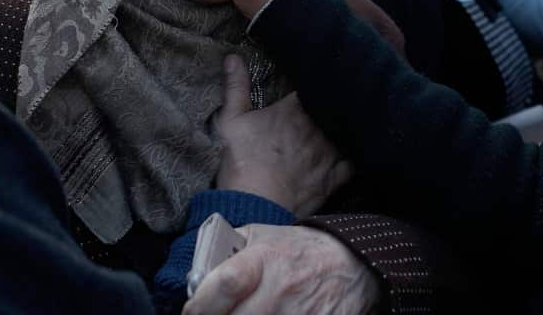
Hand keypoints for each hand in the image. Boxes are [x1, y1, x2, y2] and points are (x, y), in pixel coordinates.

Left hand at [183, 224, 380, 314]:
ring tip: (244, 313)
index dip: (200, 304)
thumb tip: (195, 279)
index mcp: (264, 259)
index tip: (192, 311)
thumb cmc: (297, 251)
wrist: (350, 263)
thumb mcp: (261, 236)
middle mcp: (281, 290)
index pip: (225, 284)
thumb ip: (226, 251)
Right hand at [215, 55, 352, 216]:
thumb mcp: (230, 121)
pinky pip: (352, 163)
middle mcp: (316, 129)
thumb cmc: (240, 161)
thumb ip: (235, 87)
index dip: (316, 82)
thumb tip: (233, 56)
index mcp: (293, 111)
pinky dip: (355, 155)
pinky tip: (356, 150)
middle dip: (332, 102)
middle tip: (334, 95)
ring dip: (344, 126)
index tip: (316, 78)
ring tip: (347, 119)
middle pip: (332, 108)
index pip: (313, 87)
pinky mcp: (332, 178)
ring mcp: (327, 154)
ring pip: (345, 132)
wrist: (253, 206)